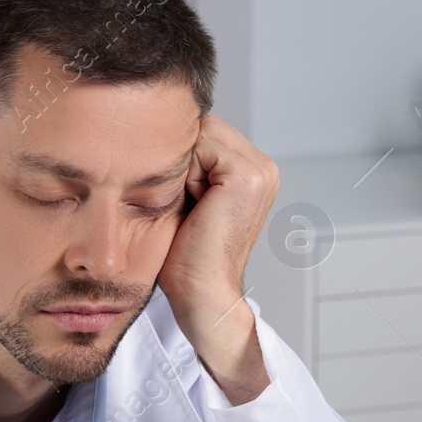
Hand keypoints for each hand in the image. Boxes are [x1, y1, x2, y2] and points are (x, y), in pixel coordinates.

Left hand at [156, 115, 279, 405]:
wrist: (200, 294)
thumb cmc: (187, 257)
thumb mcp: (187, 199)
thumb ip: (188, 165)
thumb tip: (158, 131)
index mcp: (253, 171)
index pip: (205, 132)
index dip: (180, 158)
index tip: (180, 197)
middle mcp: (263, 167)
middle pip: (202, 127)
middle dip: (182, 160)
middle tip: (184, 203)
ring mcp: (260, 170)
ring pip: (200, 134)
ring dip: (182, 167)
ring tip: (189, 206)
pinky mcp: (246, 176)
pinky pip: (200, 148)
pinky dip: (185, 174)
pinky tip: (191, 206)